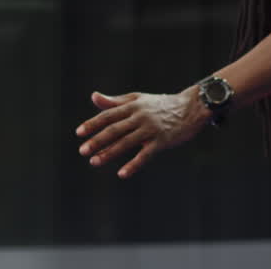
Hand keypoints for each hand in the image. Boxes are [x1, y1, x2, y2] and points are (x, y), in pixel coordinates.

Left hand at [75, 89, 206, 177]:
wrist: (191, 107)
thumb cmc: (161, 104)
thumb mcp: (137, 99)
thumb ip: (114, 101)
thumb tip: (93, 97)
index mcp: (131, 106)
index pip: (108, 115)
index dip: (92, 124)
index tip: (78, 133)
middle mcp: (139, 116)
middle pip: (114, 129)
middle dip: (97, 140)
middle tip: (82, 151)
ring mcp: (150, 129)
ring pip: (125, 142)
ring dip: (109, 153)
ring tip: (94, 162)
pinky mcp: (162, 140)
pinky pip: (145, 154)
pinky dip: (133, 164)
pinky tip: (122, 174)